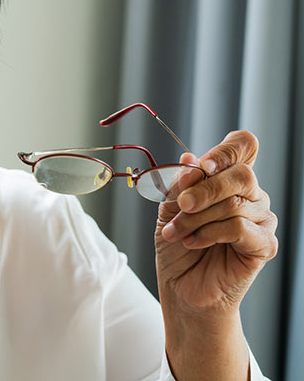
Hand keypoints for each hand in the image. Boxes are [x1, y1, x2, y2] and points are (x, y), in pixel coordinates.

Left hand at [155, 130, 277, 314]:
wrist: (181, 287)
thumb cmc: (177, 246)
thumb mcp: (169, 209)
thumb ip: (180, 184)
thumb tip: (189, 159)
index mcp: (228, 178)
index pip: (243, 146)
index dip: (225, 151)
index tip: (201, 165)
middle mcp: (251, 195)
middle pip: (241, 174)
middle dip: (203, 190)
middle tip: (181, 206)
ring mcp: (261, 220)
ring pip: (234, 203)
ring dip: (196, 218)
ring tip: (176, 233)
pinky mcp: (264, 245)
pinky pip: (238, 227)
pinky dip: (209, 234)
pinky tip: (193, 243)